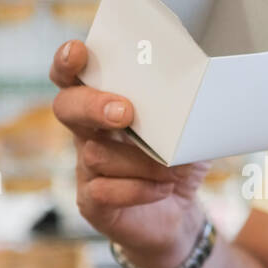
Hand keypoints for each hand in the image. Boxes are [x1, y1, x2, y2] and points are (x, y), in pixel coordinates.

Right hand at [50, 39, 209, 267]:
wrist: (178, 215)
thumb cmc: (178, 163)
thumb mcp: (188, 130)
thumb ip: (184, 108)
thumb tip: (201, 93)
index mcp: (104, 105)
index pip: (71, 76)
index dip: (68, 62)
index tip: (80, 52)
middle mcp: (86, 134)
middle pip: (66, 107)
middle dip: (93, 105)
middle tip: (126, 113)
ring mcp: (85, 169)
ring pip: (95, 154)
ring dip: (140, 161)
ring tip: (171, 169)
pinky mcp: (92, 202)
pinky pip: (104, 191)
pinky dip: (139, 189)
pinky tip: (162, 189)